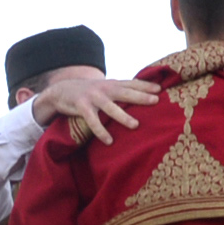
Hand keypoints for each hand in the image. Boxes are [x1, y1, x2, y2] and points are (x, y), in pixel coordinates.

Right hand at [29, 73, 159, 140]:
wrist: (62, 90)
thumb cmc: (89, 93)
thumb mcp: (105, 89)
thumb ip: (120, 92)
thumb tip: (142, 97)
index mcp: (112, 85)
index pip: (131, 84)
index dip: (145, 86)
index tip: (160, 90)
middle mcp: (104, 89)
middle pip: (125, 92)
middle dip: (140, 96)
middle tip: (155, 101)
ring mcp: (93, 97)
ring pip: (110, 107)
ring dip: (122, 116)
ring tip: (135, 125)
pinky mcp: (82, 107)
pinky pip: (93, 121)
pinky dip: (101, 131)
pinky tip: (109, 140)